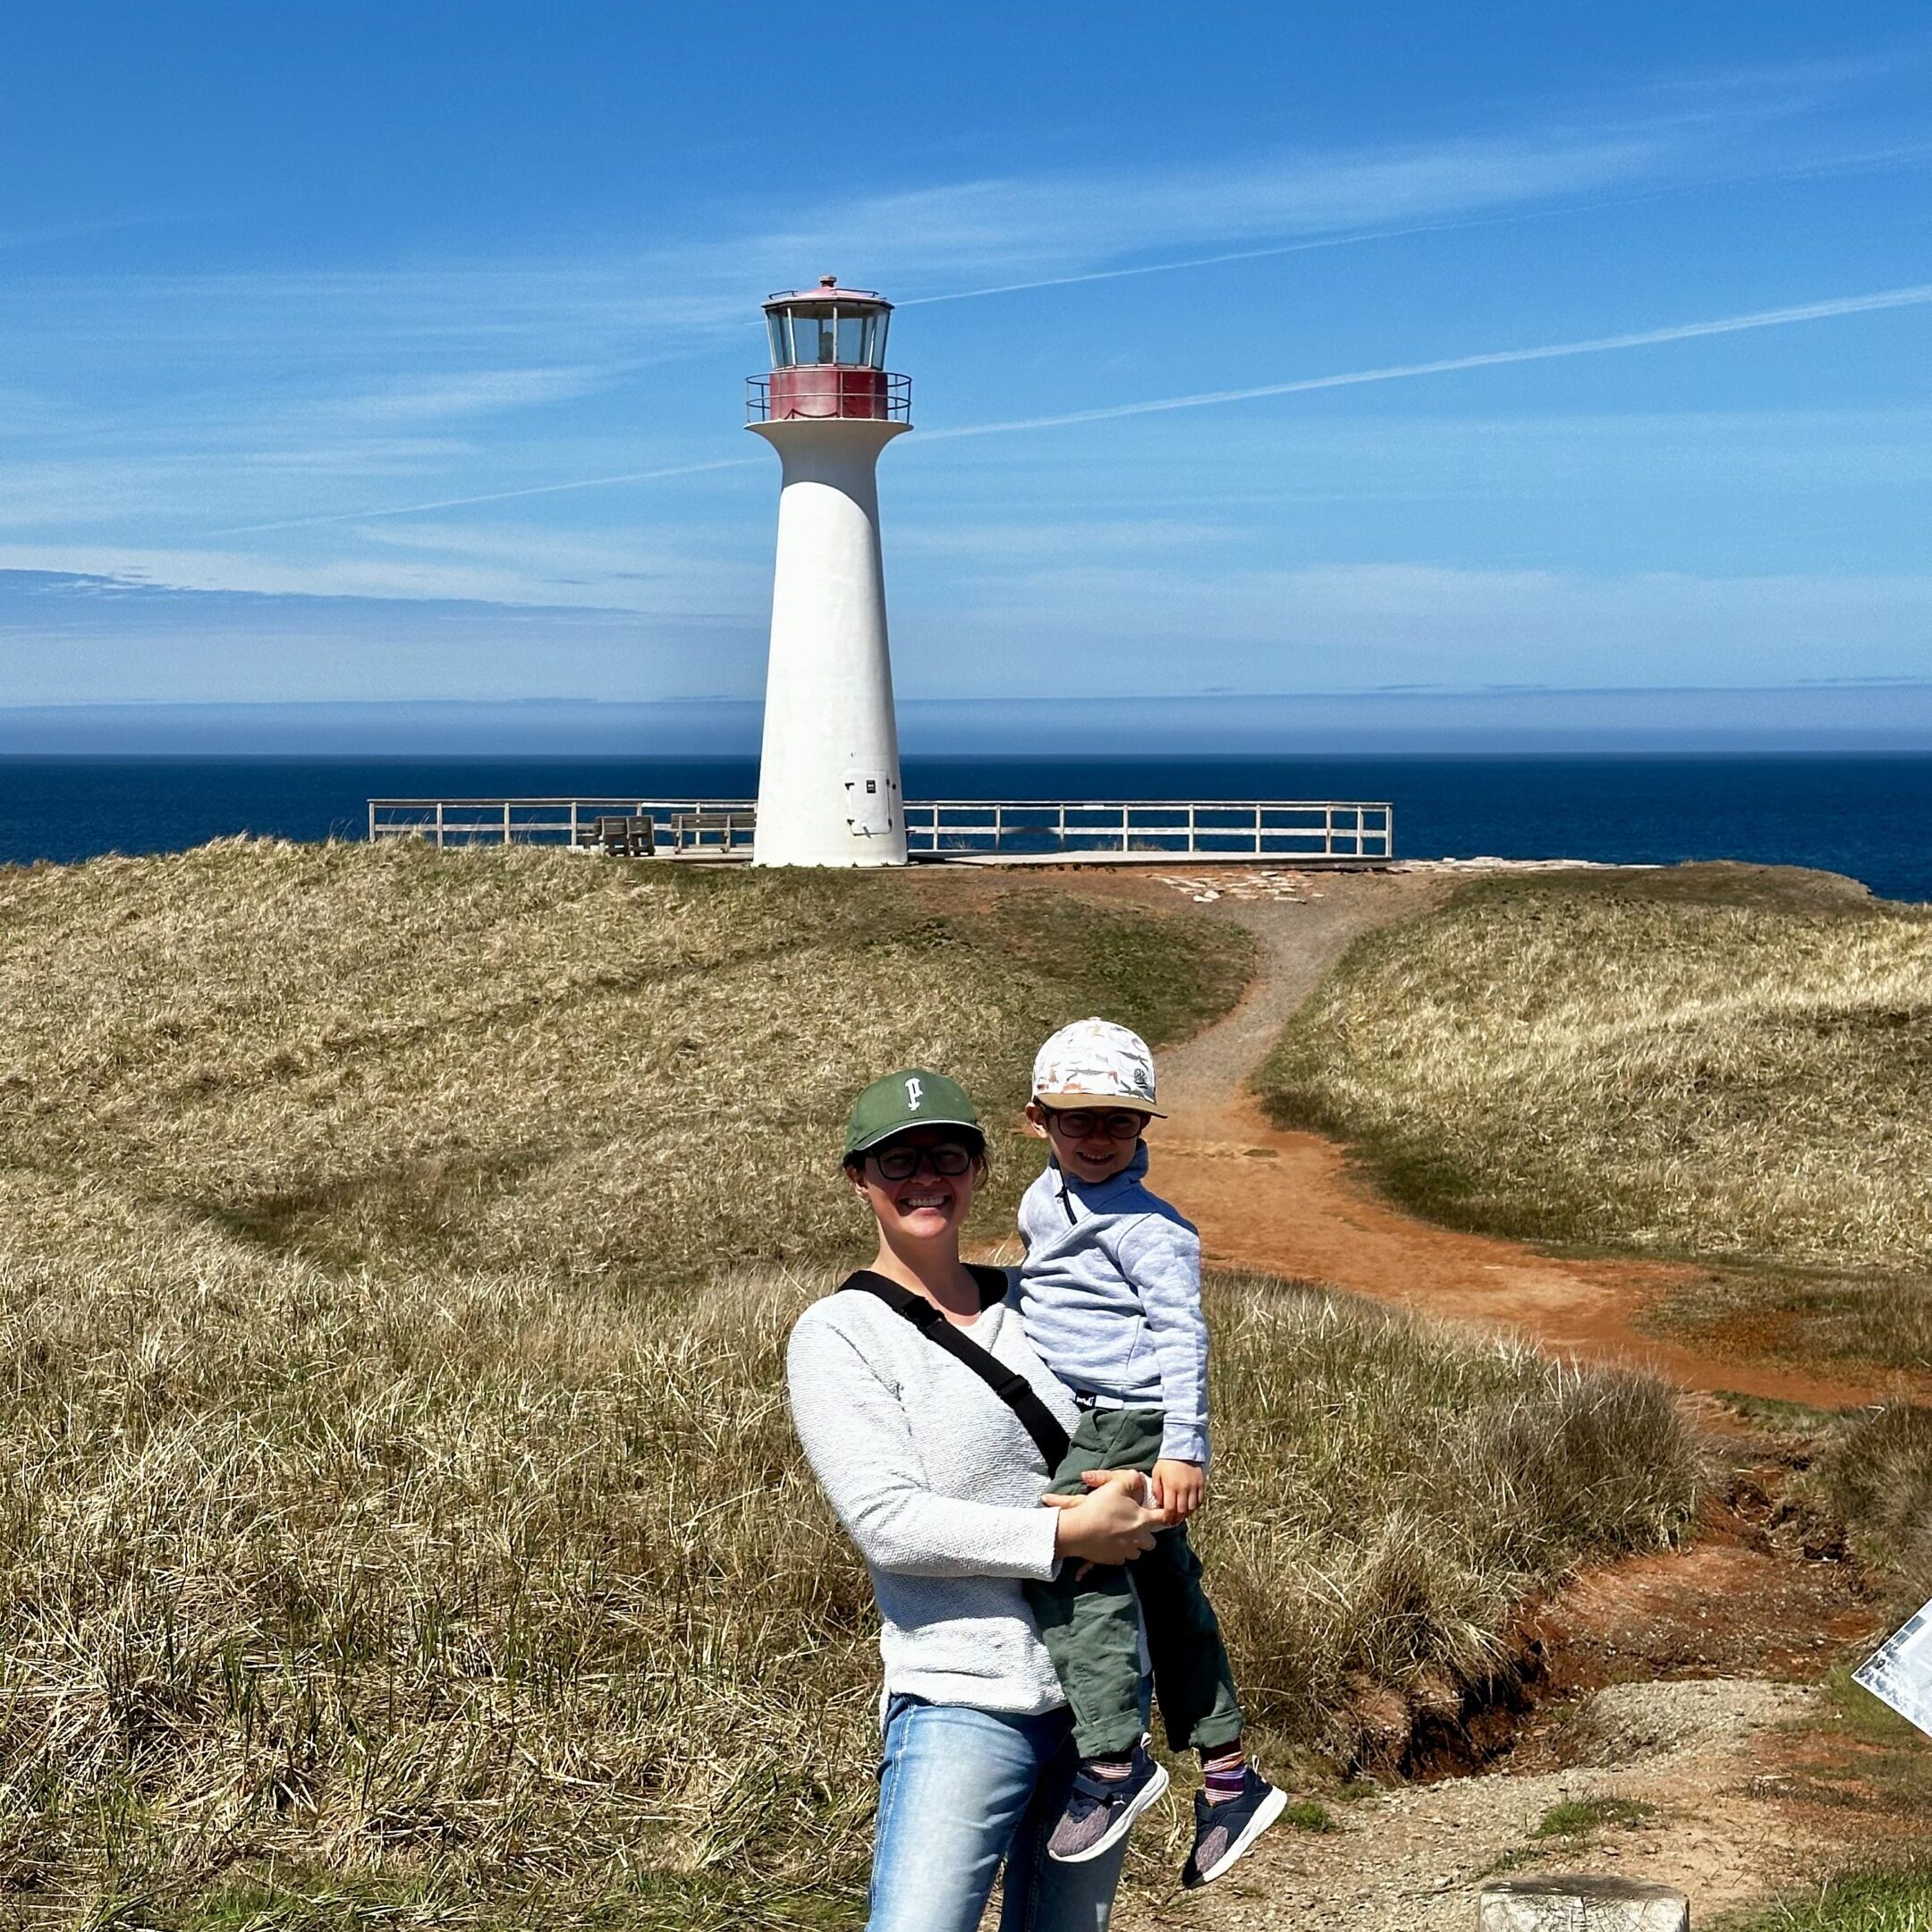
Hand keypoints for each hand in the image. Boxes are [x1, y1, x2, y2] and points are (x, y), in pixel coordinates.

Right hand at [1043, 1468, 1170, 1567]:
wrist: (1079, 1531)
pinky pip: (1121, 1558)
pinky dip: (1118, 1552)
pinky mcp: (1113, 1560)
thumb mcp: (1115, 1485)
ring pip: (1137, 1552)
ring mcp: (1126, 1551)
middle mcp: (1138, 1538)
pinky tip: (1109, 1544)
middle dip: (1146, 1535)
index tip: (1163, 1514)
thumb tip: (1138, 1477)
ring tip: (1122, 1536)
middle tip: (1135, 1526)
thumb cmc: (1099, 1507)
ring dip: (1133, 1545)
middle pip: (1151, 1542)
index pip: (1163, 1518)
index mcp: (1143, 1520)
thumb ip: (1131, 1479)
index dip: (1165, 1514)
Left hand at [1151, 1459, 1205, 1520]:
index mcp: (1171, 1486)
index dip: (1167, 1518)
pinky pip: (1200, 1501)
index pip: (1170, 1509)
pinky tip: (1189, 1508)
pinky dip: (1195, 1507)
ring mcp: (1194, 1487)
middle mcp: (1184, 1488)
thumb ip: (1157, 1489)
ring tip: (1180, 1517)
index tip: (1165, 1522)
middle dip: (1176, 1520)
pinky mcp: (1201, 1484)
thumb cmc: (1167, 1462)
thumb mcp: (1156, 1473)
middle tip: (1172, 1522)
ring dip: (1186, 1515)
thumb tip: (1160, 1503)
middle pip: (1182, 1511)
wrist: (1183, 1449)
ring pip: (1192, 1508)